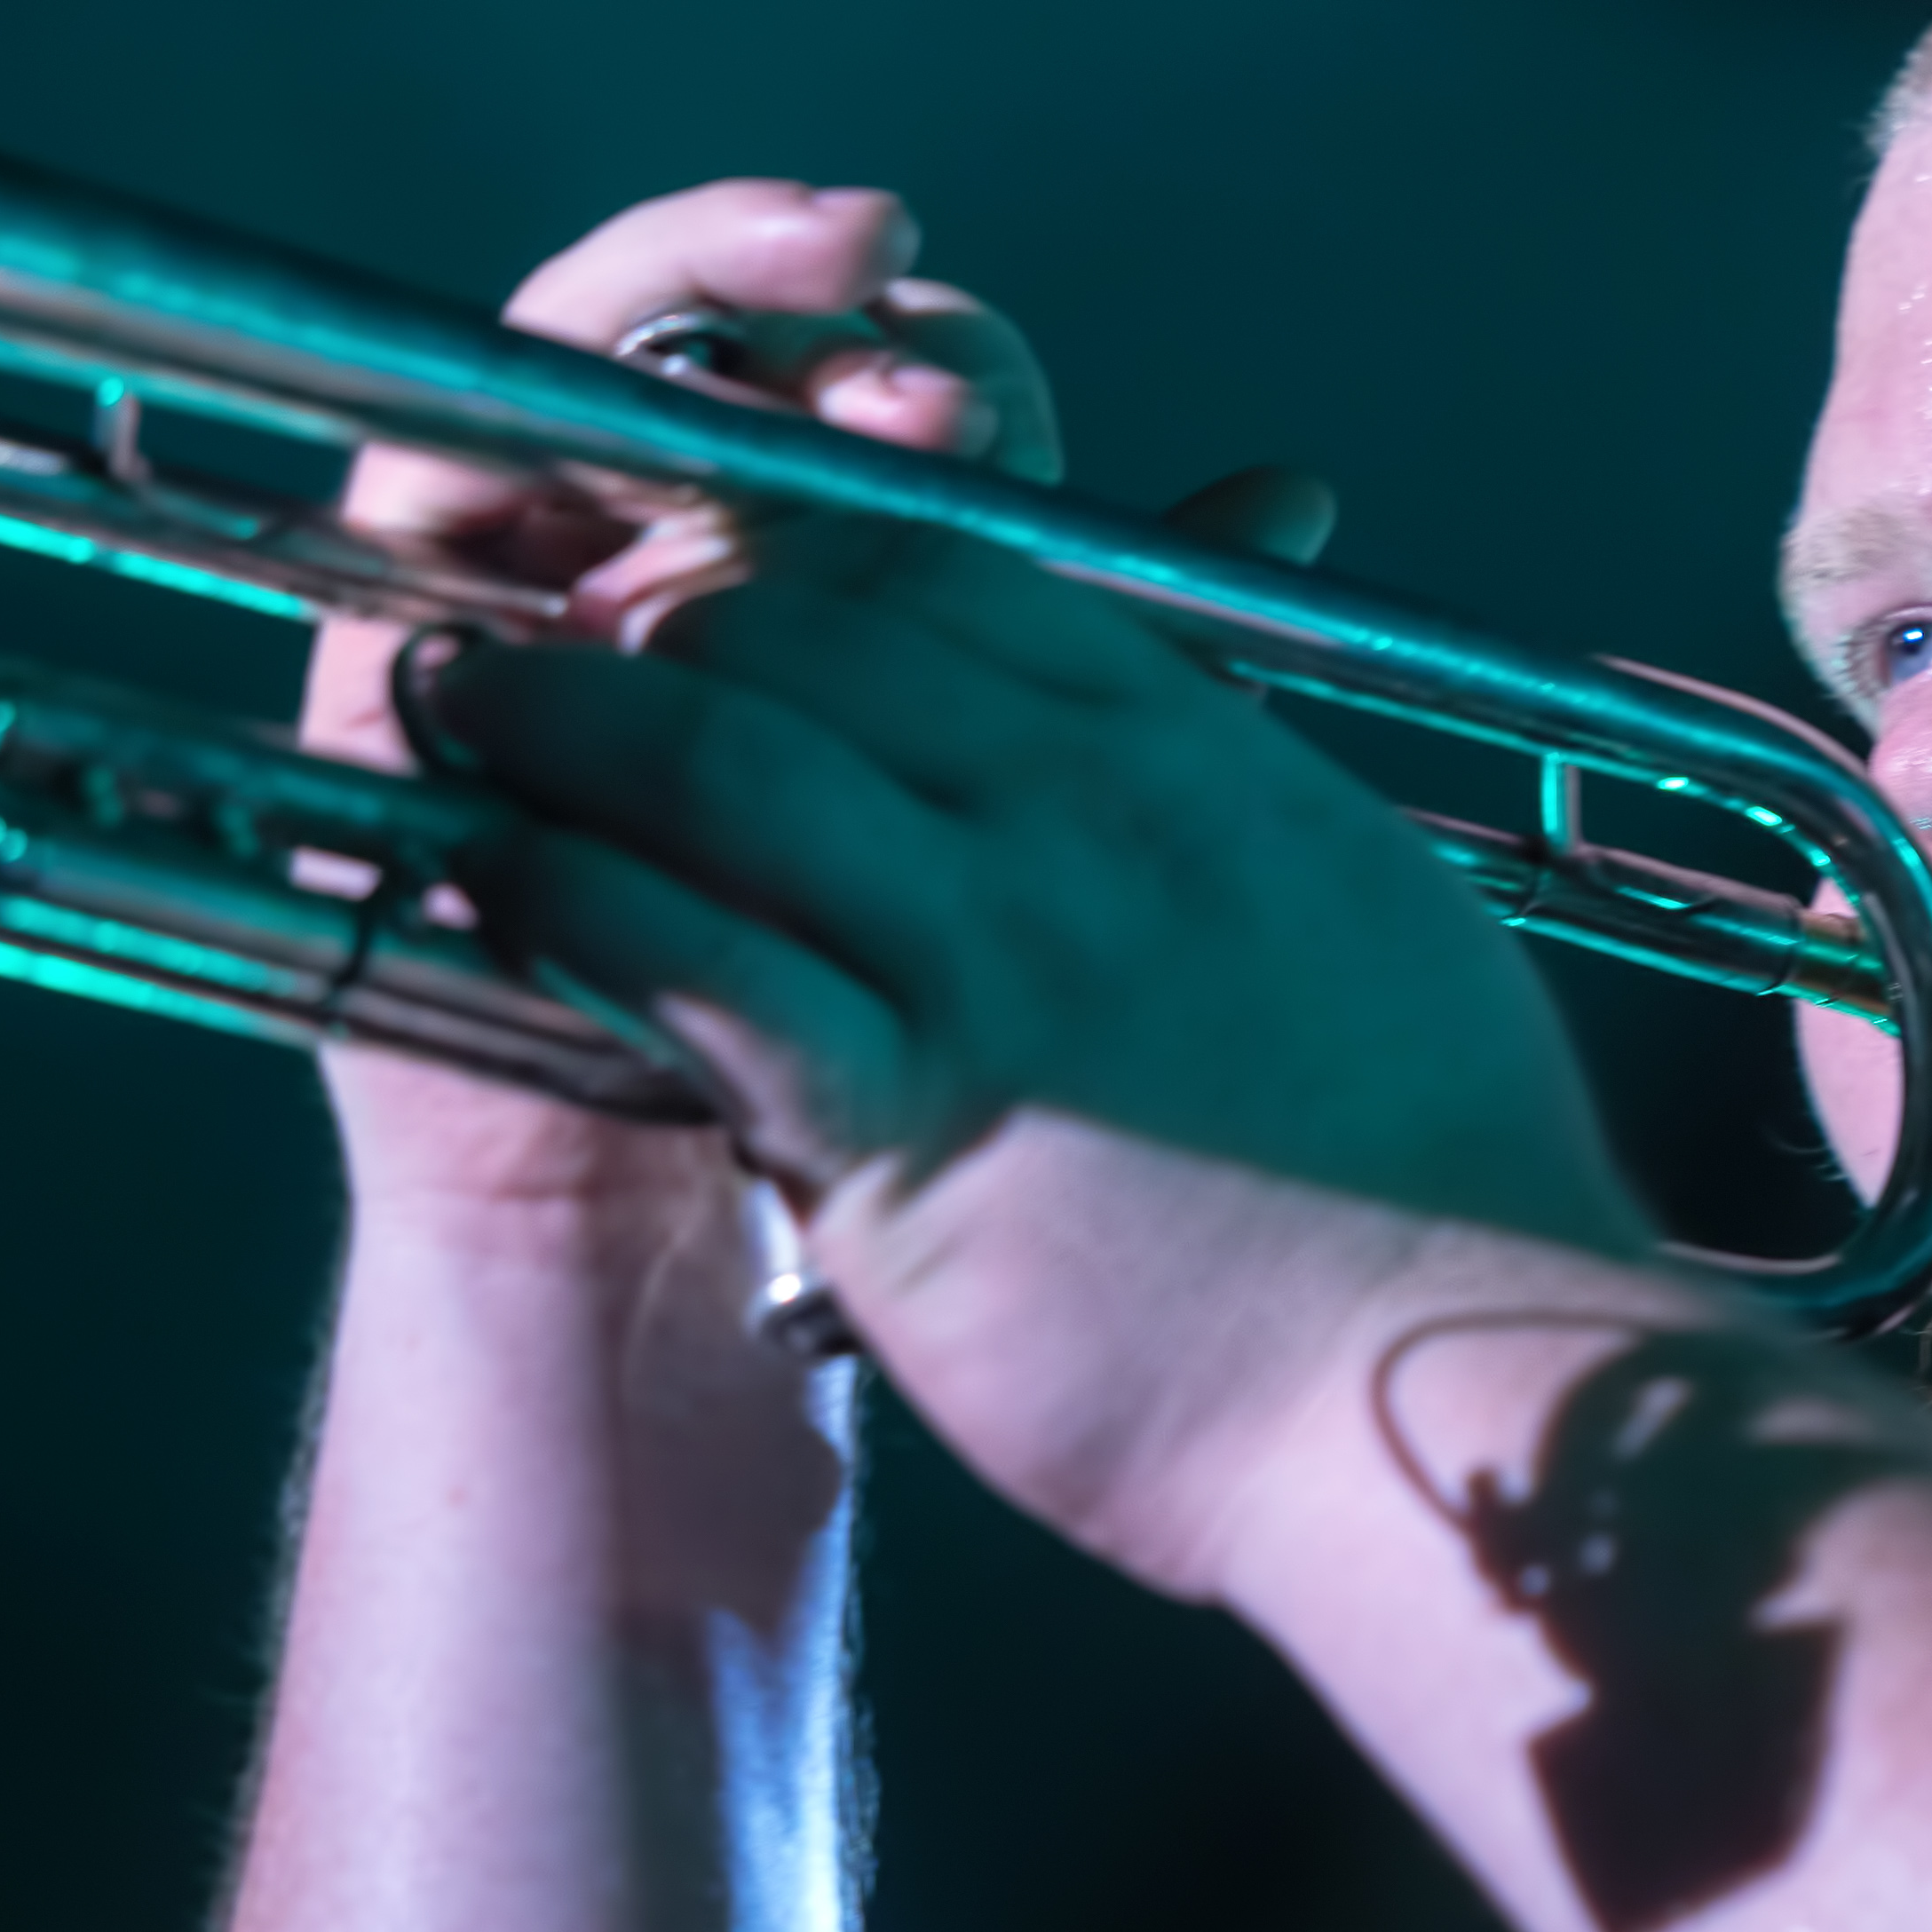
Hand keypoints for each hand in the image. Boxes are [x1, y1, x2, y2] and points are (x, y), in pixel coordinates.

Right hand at [297, 180, 1054, 1250]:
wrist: (705, 1251)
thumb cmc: (880, 1056)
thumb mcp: (1024, 848)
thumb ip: (1132, 671)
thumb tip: (1283, 496)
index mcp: (831, 589)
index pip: (879, 389)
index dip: (938, 361)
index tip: (991, 393)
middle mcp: (675, 564)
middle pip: (736, 351)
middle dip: (829, 336)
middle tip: (926, 383)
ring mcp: (535, 598)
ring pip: (585, 369)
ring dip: (699, 310)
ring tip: (828, 339)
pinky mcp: (412, 653)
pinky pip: (440, 475)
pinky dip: (542, 420)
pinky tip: (659, 435)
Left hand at [410, 510, 1650, 1594]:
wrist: (1465, 1393)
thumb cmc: (1442, 1183)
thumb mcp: (1370, 911)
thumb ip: (1261, 789)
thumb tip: (1226, 720)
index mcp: (1198, 756)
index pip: (955, 562)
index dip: (797, 539)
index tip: (707, 569)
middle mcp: (1091, 819)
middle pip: (813, 623)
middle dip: (653, 603)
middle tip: (544, 626)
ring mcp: (1001, 962)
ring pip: (727, 756)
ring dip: (566, 714)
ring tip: (466, 707)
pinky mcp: (917, 1121)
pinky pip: (698, 964)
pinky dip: (574, 899)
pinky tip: (497, 879)